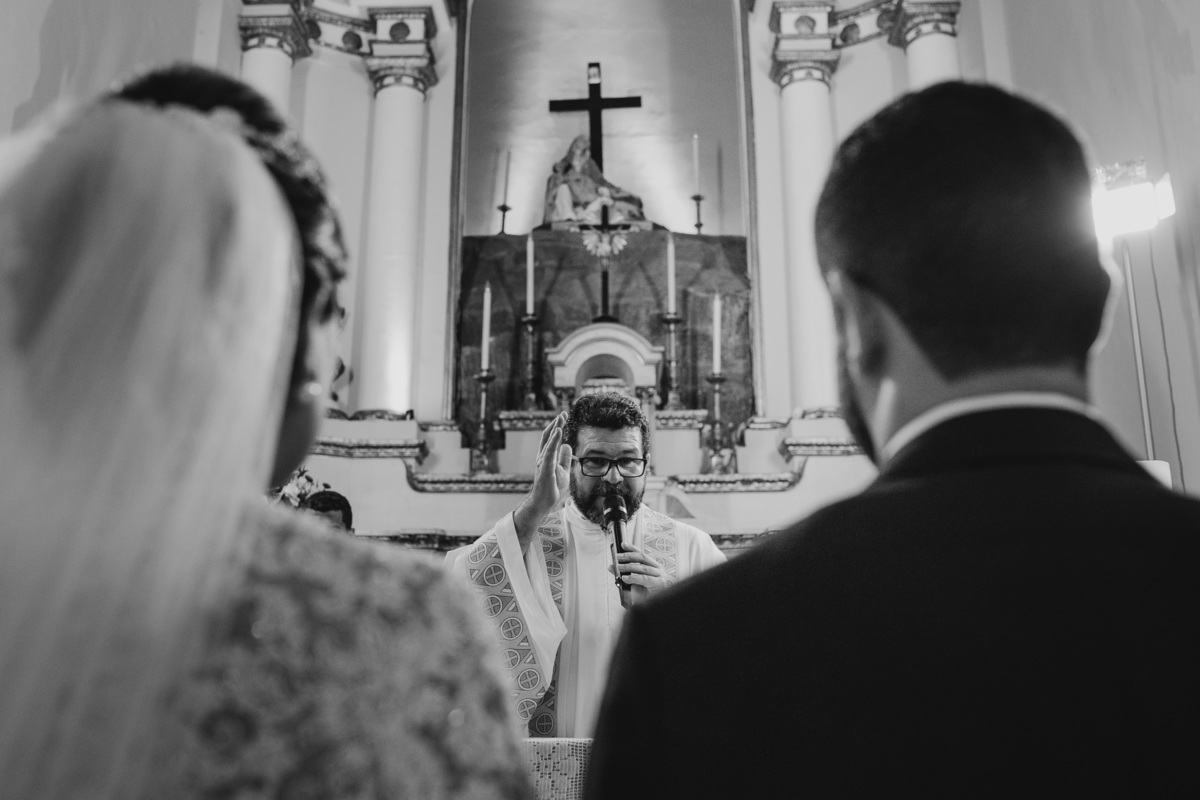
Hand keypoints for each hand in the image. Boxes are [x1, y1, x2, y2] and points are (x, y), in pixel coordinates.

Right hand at [514, 412, 571, 546]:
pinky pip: (550, 451)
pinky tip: (558, 431)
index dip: (557, 426)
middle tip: (563, 413)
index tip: (563, 416)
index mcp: (547, 456)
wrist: (544, 502)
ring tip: (560, 418)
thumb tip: (567, 444)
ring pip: (548, 441)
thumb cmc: (552, 487)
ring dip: (555, 428)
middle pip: (549, 436)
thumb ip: (564, 457)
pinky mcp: (546, 467)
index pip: (552, 438)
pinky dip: (554, 440)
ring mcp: (543, 462)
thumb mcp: (563, 470)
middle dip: (556, 423)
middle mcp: (543, 456)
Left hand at [616, 543, 672, 597]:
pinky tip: (625, 578)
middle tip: (617, 557)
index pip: (641, 554)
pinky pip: (644, 578)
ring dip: (628, 566)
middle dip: (628, 556)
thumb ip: (623, 573)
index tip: (622, 544)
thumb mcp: (631, 581)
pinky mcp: (658, 583)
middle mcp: (657, 568)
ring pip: (642, 567)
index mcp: (652, 566)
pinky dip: (633, 577)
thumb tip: (611, 567)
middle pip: (642, 558)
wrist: (652, 608)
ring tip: (618, 567)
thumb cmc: (644, 595)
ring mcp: (659, 575)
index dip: (632, 548)